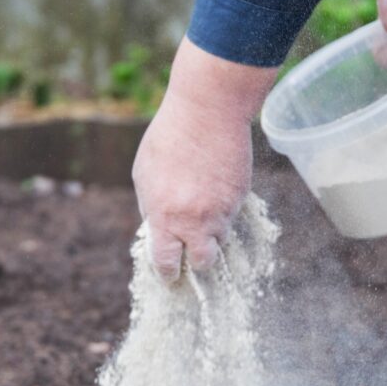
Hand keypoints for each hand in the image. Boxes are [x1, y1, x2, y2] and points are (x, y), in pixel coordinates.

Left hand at [132, 38, 277, 282]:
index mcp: (165, 216)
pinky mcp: (241, 196)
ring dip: (212, 232)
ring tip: (204, 209)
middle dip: (198, 261)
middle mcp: (195, 220)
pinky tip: (216, 190)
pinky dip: (225, 210)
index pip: (167, 262)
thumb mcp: (145, 174)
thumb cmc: (168, 138)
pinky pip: (233, 215)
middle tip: (193, 251)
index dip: (168, 272)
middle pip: (203, 262)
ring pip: (222, 238)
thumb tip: (158, 228)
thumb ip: (151, 206)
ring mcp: (222, 209)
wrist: (207, 111)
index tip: (170, 274)